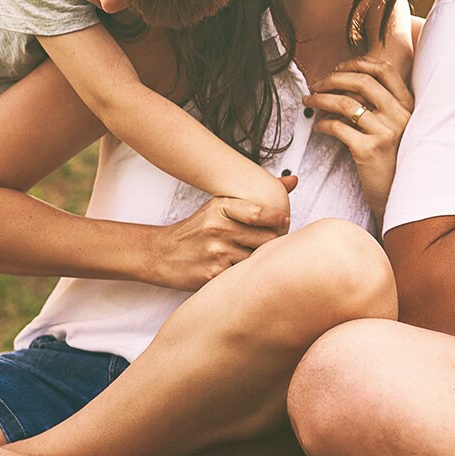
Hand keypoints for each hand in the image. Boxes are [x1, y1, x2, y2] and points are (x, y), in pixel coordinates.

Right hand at [143, 196, 287, 290]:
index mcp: (220, 208)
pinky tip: (242, 271)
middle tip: (272, 244)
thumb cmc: (197, 229)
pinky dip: (246, 275)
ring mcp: (215, 252)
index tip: (283, 222)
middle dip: (272, 243)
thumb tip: (293, 180)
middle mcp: (218, 228)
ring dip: (260, 261)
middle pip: (266, 238)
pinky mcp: (212, 274)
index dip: (278, 219)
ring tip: (256, 258)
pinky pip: (243, 275)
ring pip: (257, 259)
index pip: (260, 212)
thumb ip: (254, 199)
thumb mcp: (219, 207)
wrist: (161, 254)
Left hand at [307, 47, 414, 217]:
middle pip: (361, 81)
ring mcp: (386, 132)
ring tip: (309, 101)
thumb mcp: (397, 128)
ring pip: (345, 103)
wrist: (399, 196)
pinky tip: (317, 127)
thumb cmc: (393, 160)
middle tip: (316, 84)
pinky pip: (337, 128)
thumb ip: (383, 106)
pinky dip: (322, 124)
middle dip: (332, 79)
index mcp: (409, 105)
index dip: (358, 63)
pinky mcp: (369, 150)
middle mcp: (400, 115)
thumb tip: (345, 84)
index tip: (338, 68)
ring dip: (321, 99)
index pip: (384, 69)